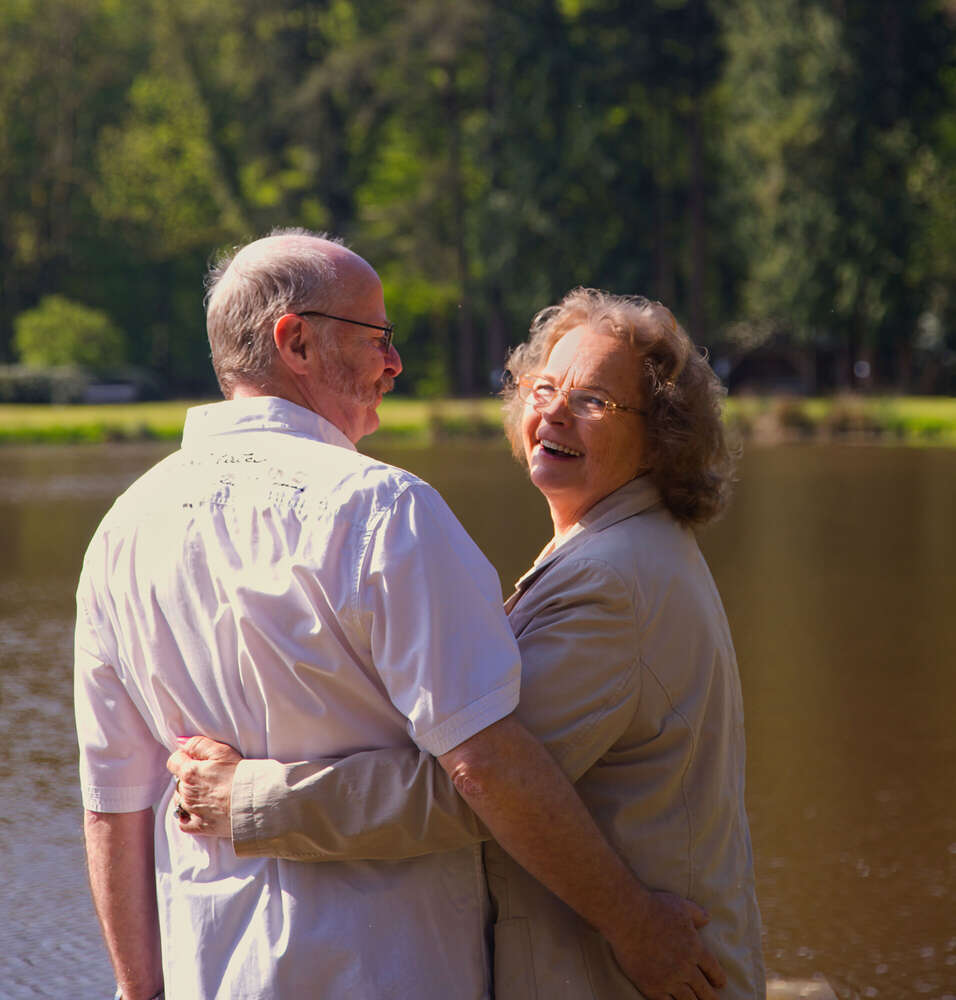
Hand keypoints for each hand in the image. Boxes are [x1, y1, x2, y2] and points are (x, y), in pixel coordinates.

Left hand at [166, 736, 241, 837]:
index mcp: (189, 773)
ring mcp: (191, 811)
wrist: (254, 802)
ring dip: (187, 795)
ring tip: (207, 792)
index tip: (196, 758)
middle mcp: (186, 793)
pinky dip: (187, 816)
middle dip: (188, 777)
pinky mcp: (199, 826)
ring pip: (179, 801)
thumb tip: (180, 743)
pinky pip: (183, 822)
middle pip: (178, 781)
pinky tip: (198, 811)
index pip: (173, 761)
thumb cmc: (240, 775)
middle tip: (208, 775)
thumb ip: (198, 744)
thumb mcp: (222, 751)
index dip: (184, 757)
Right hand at [609, 890, 725, 999]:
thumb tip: (708, 918)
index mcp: (695, 949)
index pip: (714, 970)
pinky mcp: (652, 987)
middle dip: (711, 998)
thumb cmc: (654, 907)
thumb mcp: (681, 905)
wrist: (628, 917)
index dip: (718, 979)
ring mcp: (669, 980)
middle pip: (705, 991)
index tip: (719, 984)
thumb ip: (697, 913)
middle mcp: (686, 968)